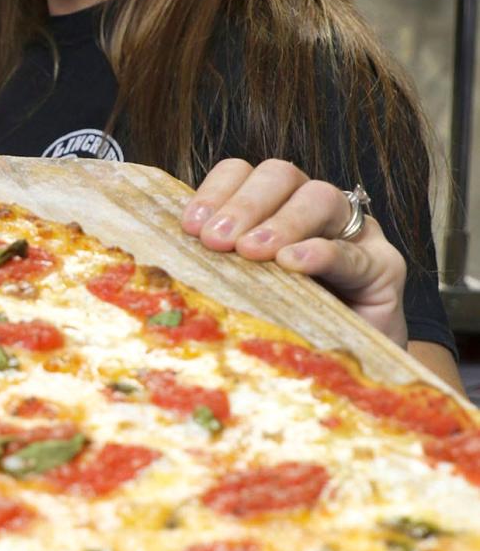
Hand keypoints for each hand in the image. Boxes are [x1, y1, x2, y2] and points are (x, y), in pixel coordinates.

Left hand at [181, 157, 408, 347]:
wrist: (345, 377)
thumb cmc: (288, 331)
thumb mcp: (245, 293)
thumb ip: (218, 269)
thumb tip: (166, 263)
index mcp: (272, 208)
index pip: (243, 173)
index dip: (216, 191)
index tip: (191, 226)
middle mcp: (314, 211)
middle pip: (281, 175)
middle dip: (244, 204)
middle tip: (218, 241)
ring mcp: (354, 235)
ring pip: (320, 197)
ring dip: (281, 221)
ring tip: (253, 252)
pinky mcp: (384, 268)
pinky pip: (355, 250)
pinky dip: (323, 252)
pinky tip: (296, 263)